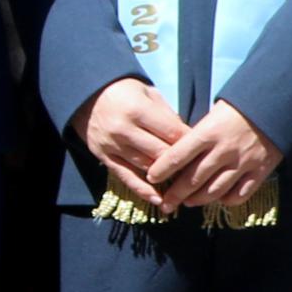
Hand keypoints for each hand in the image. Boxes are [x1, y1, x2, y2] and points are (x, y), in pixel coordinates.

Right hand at [68, 75, 193, 213]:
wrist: (86, 95)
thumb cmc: (125, 92)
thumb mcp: (148, 93)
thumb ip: (167, 115)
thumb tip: (188, 137)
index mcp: (138, 110)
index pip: (172, 132)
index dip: (190, 143)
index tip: (205, 150)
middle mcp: (124, 130)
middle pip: (160, 153)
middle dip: (181, 163)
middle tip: (198, 171)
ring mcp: (112, 146)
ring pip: (146, 167)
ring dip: (166, 178)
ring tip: (184, 187)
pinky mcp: (104, 157)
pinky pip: (126, 177)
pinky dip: (143, 190)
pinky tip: (158, 199)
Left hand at [149, 100, 281, 211]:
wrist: (278, 106)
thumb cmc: (241, 107)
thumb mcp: (214, 113)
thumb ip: (198, 134)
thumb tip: (178, 153)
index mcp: (208, 133)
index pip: (177, 156)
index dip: (161, 170)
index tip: (151, 178)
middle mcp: (223, 151)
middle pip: (192, 180)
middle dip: (175, 195)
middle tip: (165, 203)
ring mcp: (242, 164)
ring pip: (214, 191)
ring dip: (197, 200)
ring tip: (189, 202)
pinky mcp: (259, 172)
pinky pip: (239, 195)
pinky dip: (226, 200)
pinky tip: (219, 198)